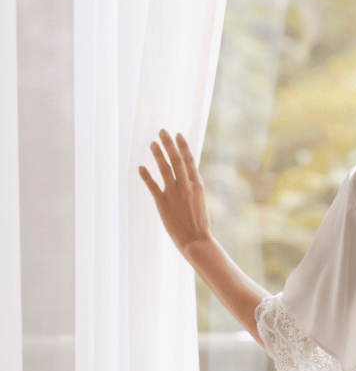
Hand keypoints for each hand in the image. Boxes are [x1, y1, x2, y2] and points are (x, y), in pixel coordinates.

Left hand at [138, 129, 212, 254]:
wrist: (196, 240)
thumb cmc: (198, 223)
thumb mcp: (199, 202)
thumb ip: (192, 189)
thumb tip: (187, 179)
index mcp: (197, 185)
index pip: (189, 160)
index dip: (183, 146)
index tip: (178, 134)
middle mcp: (186, 186)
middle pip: (177, 160)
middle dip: (169, 144)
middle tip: (162, 131)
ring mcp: (174, 194)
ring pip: (165, 169)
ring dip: (158, 155)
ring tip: (152, 144)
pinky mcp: (163, 203)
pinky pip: (153, 186)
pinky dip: (146, 176)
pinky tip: (140, 167)